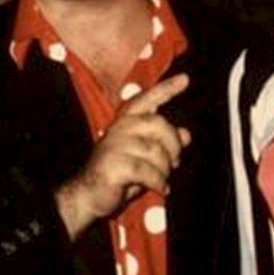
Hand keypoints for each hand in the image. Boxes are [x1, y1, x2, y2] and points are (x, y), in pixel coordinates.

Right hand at [55, 74, 190, 239]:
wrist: (87, 195)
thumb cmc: (118, 173)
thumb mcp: (145, 156)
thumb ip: (164, 143)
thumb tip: (186, 134)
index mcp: (126, 121)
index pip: (147, 98)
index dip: (166, 88)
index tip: (185, 79)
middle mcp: (120, 127)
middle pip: (159, 124)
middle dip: (173, 145)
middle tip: (175, 162)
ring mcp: (115, 145)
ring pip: (156, 151)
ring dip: (165, 169)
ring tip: (163, 180)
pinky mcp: (114, 164)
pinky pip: (148, 171)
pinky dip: (159, 182)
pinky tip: (161, 188)